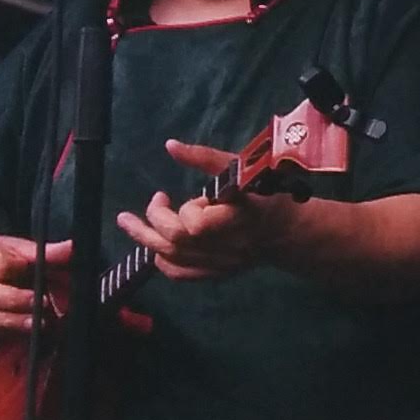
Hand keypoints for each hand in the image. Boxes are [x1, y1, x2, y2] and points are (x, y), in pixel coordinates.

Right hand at [0, 231, 66, 338]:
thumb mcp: (5, 245)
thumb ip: (38, 250)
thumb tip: (71, 249)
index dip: (21, 269)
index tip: (45, 273)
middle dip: (15, 300)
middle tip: (44, 303)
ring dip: (13, 321)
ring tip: (40, 322)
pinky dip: (8, 332)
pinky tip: (28, 332)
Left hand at [115, 141, 300, 281]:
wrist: (288, 232)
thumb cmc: (266, 194)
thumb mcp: (242, 169)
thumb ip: (205, 158)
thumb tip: (169, 145)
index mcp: (239, 218)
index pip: (197, 226)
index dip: (188, 211)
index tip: (196, 196)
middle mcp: (229, 245)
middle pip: (176, 241)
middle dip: (155, 219)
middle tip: (157, 200)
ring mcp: (221, 264)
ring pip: (171, 257)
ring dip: (147, 237)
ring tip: (132, 222)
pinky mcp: (216, 274)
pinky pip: (179, 274)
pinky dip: (161, 260)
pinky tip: (154, 247)